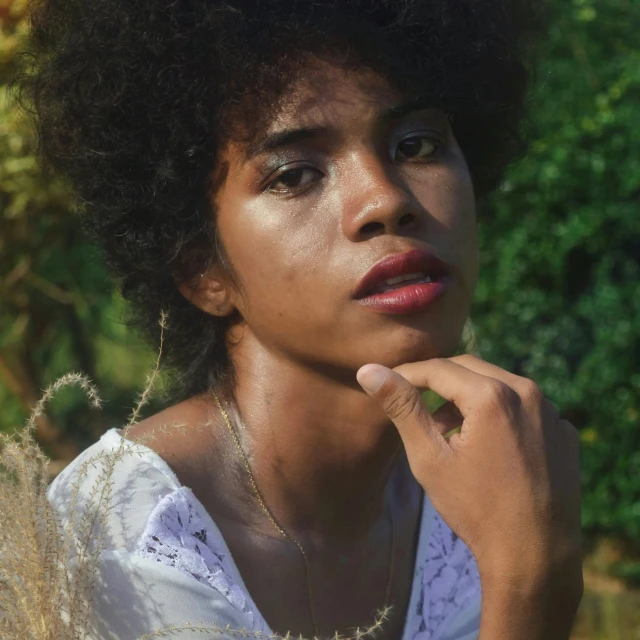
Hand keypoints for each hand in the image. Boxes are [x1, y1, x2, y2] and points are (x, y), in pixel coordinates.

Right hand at [356, 355, 582, 597]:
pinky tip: (488, 446)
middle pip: (470, 368)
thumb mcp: (429, 458)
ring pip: (499, 384)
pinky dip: (500, 414)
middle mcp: (528, 392)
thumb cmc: (474, 509)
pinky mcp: (565, 432)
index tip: (386, 384)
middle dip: (438, 381)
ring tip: (448, 431)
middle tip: (415, 406)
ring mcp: (552, 412)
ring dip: (468, 397)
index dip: (407, 373)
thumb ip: (402, 407)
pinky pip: (525, 407)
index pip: (439, 368)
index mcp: (492, 395)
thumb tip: (368, 371)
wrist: (536, 558)